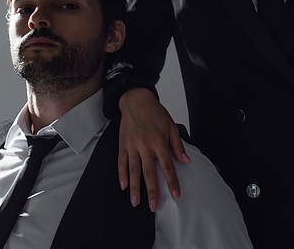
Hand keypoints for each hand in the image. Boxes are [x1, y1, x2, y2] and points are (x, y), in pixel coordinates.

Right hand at [118, 88, 189, 211]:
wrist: (136, 100)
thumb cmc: (154, 112)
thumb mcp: (171, 126)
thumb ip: (177, 145)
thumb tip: (185, 160)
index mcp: (159, 142)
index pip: (167, 166)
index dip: (172, 182)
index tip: (175, 195)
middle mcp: (145, 145)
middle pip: (149, 172)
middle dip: (151, 191)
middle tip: (153, 205)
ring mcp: (132, 145)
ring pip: (133, 170)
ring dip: (135, 187)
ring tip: (135, 201)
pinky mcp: (123, 144)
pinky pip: (122, 162)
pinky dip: (122, 174)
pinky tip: (124, 185)